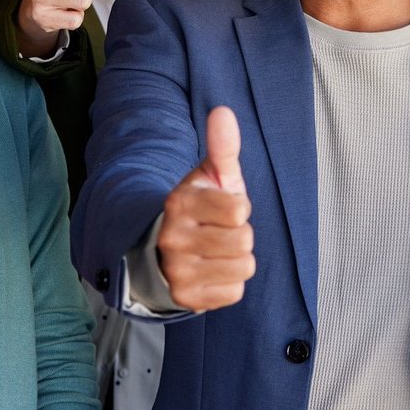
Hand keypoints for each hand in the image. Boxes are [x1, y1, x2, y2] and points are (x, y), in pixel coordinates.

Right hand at [157, 106, 254, 311]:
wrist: (165, 247)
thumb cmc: (201, 207)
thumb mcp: (211, 175)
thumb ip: (222, 145)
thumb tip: (223, 111)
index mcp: (180, 202)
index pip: (238, 211)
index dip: (239, 208)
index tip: (224, 208)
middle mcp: (172, 237)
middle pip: (244, 241)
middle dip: (240, 234)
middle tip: (220, 231)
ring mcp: (177, 270)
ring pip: (243, 267)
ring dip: (237, 259)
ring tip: (217, 250)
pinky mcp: (185, 298)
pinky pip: (235, 293)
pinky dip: (230, 283)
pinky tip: (212, 270)